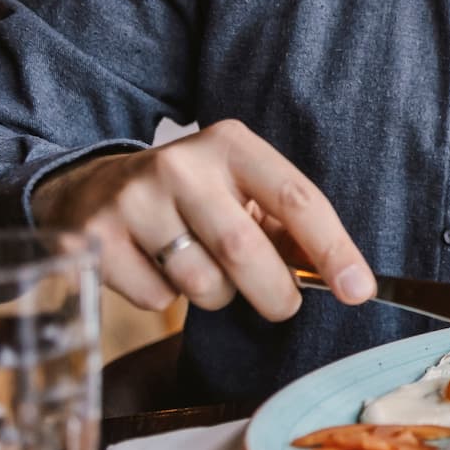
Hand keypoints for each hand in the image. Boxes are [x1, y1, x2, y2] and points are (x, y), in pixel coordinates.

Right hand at [31, 119, 374, 320]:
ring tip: (200, 267)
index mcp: (231, 144)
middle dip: (275, 292)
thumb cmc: (188, 196)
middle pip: (245, 248)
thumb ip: (285, 226)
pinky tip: (153, 267)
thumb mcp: (238, 190)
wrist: (88, 187)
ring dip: (216, 295)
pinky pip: (155, 298)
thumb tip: (342, 278)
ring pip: (201, 283)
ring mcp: (135, 199)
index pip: (296, 198)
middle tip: (283, 304)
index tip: (360, 290)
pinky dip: (165, 297)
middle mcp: (181, 164)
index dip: (333, 248)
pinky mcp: (96, 238)